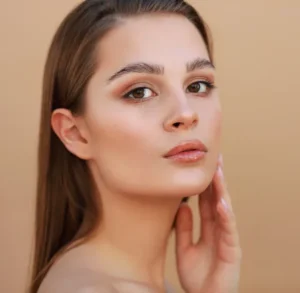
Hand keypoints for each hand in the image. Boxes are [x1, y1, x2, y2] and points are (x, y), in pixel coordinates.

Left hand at [175, 155, 241, 292]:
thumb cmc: (197, 277)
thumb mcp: (185, 249)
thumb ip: (185, 228)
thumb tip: (182, 207)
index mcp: (208, 227)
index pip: (206, 200)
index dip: (204, 183)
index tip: (201, 165)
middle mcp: (219, 229)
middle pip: (217, 200)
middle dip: (215, 179)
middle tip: (214, 158)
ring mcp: (227, 238)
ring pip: (225, 210)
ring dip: (222, 191)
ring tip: (217, 172)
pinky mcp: (232, 251)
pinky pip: (228, 231)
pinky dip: (226, 216)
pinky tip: (222, 202)